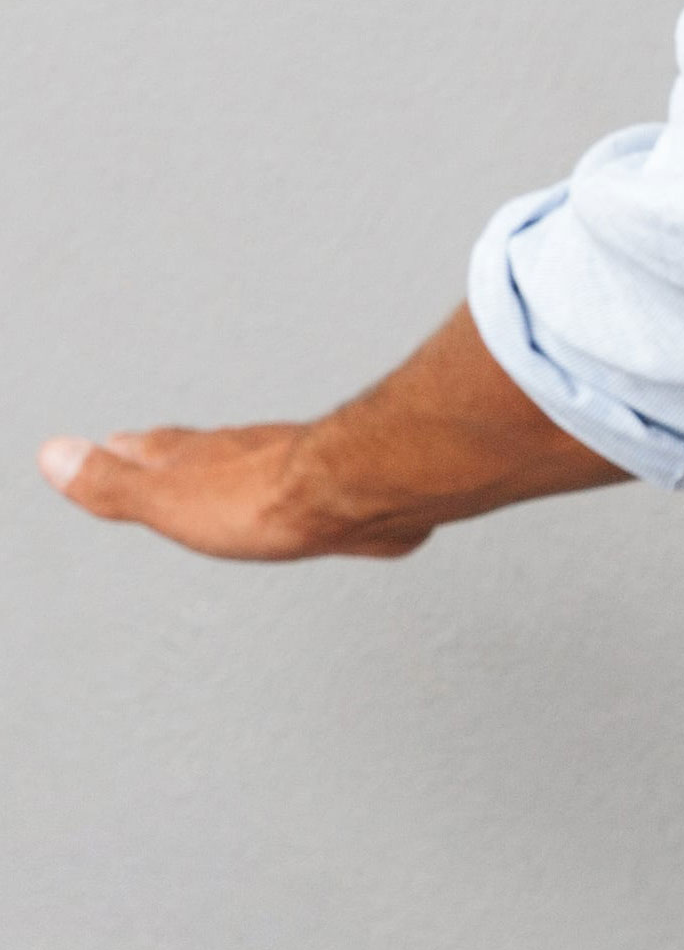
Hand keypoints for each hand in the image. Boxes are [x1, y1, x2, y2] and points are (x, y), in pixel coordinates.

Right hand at [38, 419, 404, 558]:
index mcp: (201, 457)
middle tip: (162, 452)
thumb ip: (113, 482)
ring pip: (257, 466)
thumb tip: (54, 455)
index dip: (129, 450)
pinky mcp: (344, 493)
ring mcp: (300, 468)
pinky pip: (312, 490)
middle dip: (179, 456)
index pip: (153, 448)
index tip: (112, 444)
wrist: (363, 493)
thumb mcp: (167, 498)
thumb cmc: (269, 498)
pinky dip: (296, 495)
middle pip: (205, 452)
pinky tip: (307, 506)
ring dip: (237, 472)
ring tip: (226, 481)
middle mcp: (249, 454)